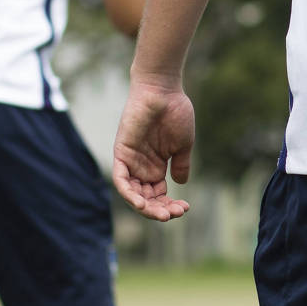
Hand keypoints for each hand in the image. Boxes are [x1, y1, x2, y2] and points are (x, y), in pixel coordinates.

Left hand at [111, 80, 195, 220]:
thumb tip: (181, 183)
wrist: (163, 91)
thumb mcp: (183, 144)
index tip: (185, 208)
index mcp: (156, 166)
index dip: (170, 205)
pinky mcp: (121, 153)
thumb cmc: (175, 112)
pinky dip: (129, 193)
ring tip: (161, 214)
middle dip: (159, 210)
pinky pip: (121, 180)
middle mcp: (141, 166)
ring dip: (145, 207)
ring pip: (132, 194)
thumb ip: (180, 164)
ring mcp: (131, 161)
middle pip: (146, 198)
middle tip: (174, 214)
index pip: (158, 195)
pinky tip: (142, 204)